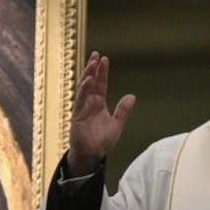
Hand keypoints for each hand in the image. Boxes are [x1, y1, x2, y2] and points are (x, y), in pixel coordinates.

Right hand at [66, 51, 135, 174]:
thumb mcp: (117, 125)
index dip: (102, 72)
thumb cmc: (102, 142)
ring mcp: (82, 109)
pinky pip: (79, 100)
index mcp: (98, 104)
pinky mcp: (77, 116)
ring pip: (83, 88)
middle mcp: (89, 103)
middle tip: (96, 54)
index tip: (104, 59)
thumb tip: (132, 96)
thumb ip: (123, 111)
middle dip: (92, 68)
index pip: (101, 84)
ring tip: (92, 63)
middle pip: (90, 82)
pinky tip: (88, 80)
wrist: (92, 156)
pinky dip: (84, 90)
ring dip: (87, 75)